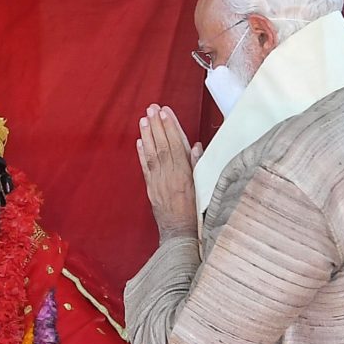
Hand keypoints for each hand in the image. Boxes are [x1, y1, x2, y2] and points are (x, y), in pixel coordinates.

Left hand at [136, 104, 199, 238]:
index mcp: (186, 175)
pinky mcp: (151, 191)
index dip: (170, 127)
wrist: (181, 235)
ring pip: (153, 155)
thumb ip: (198, 165)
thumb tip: (195, 145)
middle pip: (163, 146)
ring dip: (148, 135)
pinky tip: (139, 141)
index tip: (165, 112)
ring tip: (144, 119)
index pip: (177, 145)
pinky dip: (142, 154)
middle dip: (157, 126)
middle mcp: (170, 177)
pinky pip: (146, 169)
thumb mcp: (204, 187)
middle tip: (152, 108)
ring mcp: (159, 183)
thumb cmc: (197, 213)